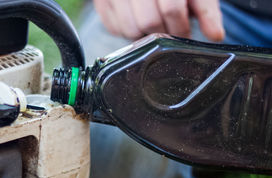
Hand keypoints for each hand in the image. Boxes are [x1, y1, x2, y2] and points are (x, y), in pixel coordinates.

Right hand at [93, 0, 224, 41]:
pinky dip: (127, 31)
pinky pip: (114, 28)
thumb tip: (215, 35)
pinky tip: (136, 20)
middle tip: (170, 31)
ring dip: (145, 35)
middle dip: (163, 33)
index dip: (180, 27)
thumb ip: (206, 10)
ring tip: (154, 26)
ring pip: (130, 29)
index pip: (171, 9)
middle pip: (149, 22)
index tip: (185, 35)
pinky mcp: (101, 2)